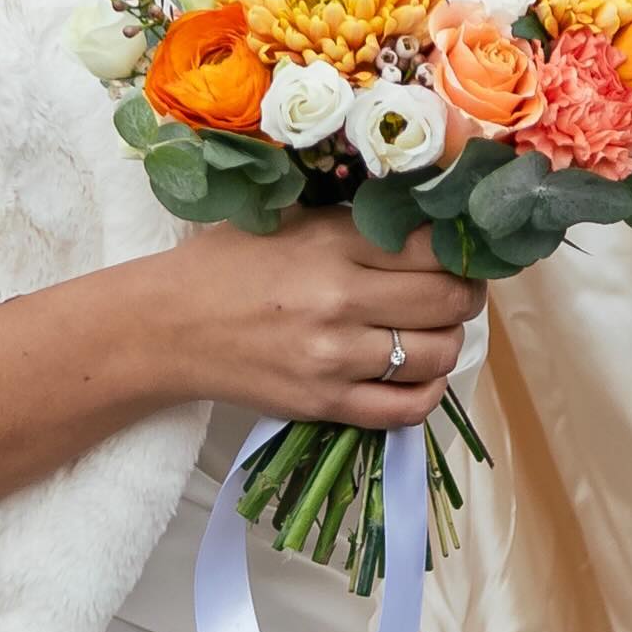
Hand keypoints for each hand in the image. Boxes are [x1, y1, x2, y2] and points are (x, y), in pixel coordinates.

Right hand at [163, 214, 484, 427]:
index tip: (461, 255)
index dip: (461, 252)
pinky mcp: (325, 403)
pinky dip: (429, 393)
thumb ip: (359, 226)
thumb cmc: (228, 266)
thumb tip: (434, 227)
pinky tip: (419, 375)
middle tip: (456, 292)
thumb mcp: (293, 222)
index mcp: (333, 243)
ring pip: (436, 354)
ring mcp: (334, 359)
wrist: (167, 327)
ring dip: (448, 343)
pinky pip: (407, 409)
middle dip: (465, 296)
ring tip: (432, 331)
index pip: (434, 248)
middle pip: (448, 302)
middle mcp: (339, 301)